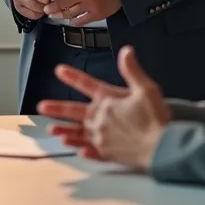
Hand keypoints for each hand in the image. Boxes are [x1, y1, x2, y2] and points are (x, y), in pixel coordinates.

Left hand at [39, 46, 169, 169]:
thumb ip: (132, 70)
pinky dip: (82, 150)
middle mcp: (100, 119)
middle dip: (56, 108)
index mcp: (107, 100)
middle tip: (41, 106)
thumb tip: (126, 51)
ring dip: (64, 131)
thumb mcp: (146, 89)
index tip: (59, 70)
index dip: (72, 76)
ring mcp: (101, 137)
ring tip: (52, 131)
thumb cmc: (156, 119)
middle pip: (74, 111)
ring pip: (77, 133)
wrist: (162, 147)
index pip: (86, 84)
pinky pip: (91, 151)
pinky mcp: (108, 153)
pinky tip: (76, 149)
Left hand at [43, 0, 120, 24]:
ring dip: (60, 15)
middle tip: (46, 9)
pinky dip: (74, 21)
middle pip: (61, 3)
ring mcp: (92, 5)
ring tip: (54, 15)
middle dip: (51, 7)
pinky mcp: (98, 14)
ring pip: (70, 13)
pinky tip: (70, 19)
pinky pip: (81, 21)